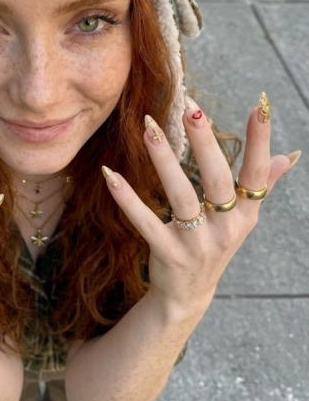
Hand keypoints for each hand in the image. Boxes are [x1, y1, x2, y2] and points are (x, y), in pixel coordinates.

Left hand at [103, 94, 299, 318]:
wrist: (187, 295)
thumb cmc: (215, 243)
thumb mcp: (242, 219)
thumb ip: (264, 184)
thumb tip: (289, 154)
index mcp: (245, 214)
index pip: (257, 173)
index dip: (260, 141)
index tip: (259, 105)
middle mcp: (226, 229)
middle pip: (218, 180)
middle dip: (205, 142)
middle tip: (190, 107)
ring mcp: (197, 243)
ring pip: (181, 196)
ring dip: (164, 160)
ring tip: (148, 128)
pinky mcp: (168, 253)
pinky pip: (145, 222)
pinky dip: (127, 199)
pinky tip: (112, 174)